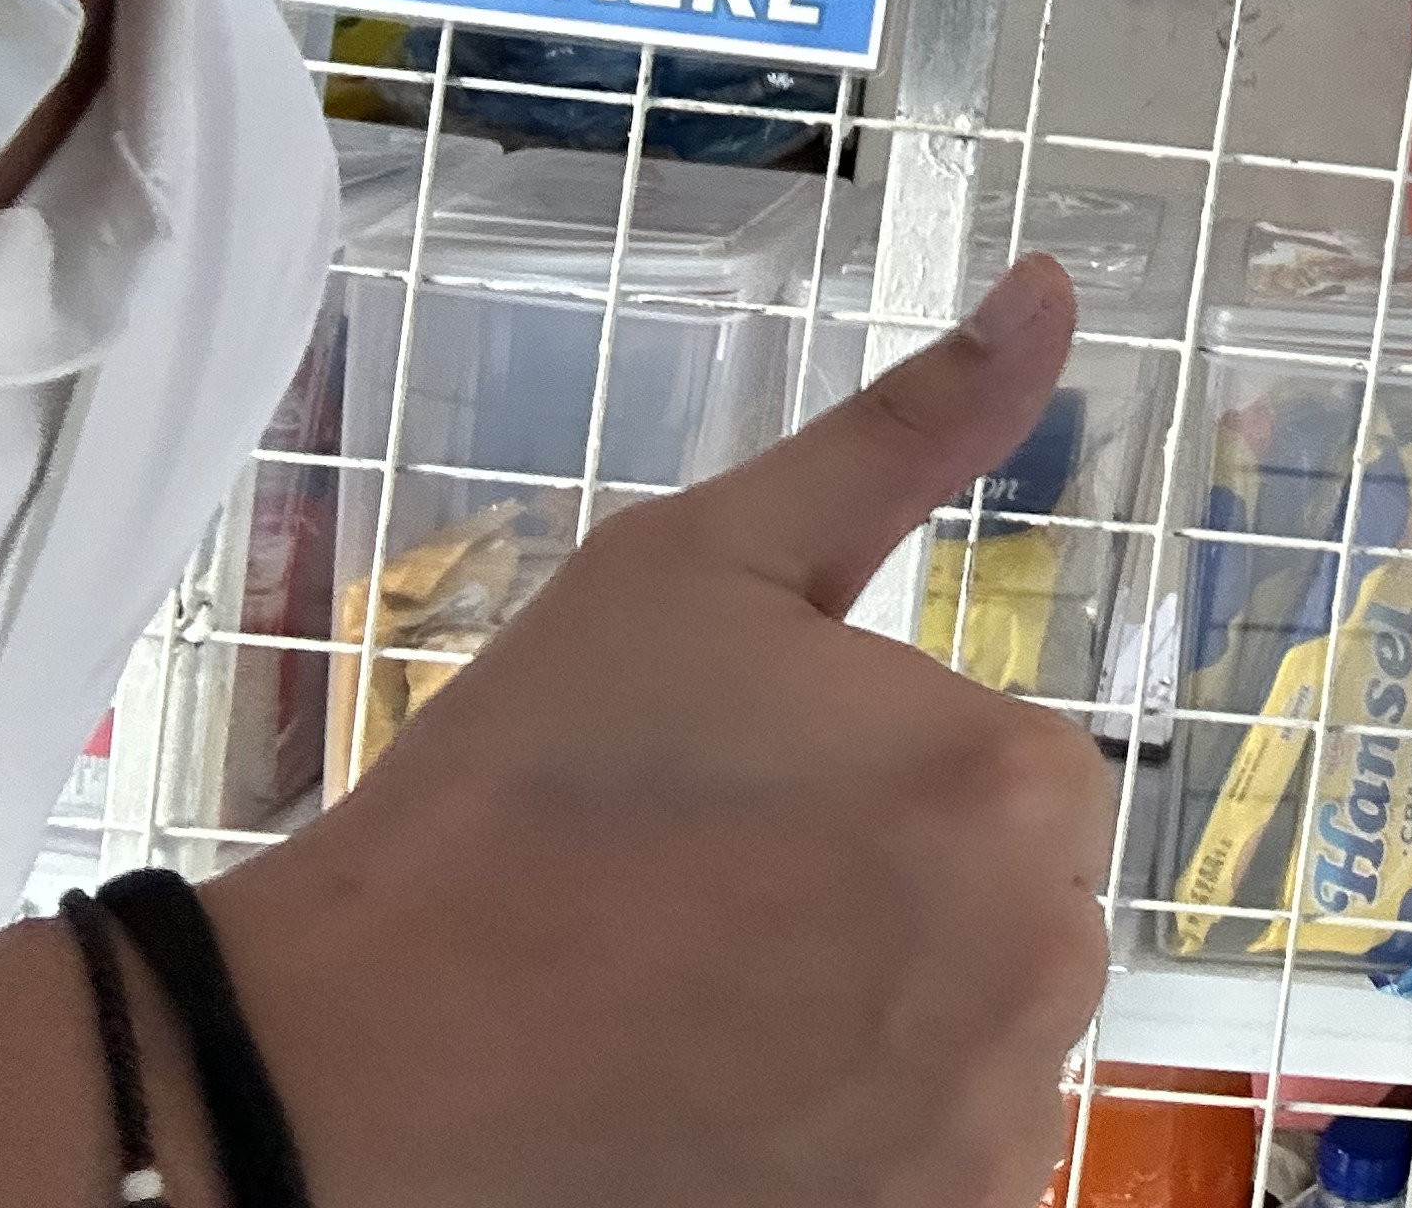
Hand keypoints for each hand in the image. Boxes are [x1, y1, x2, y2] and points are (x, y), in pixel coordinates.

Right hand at [210, 257, 1113, 1207]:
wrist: (360, 1069)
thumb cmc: (525, 801)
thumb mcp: (709, 561)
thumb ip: (907, 433)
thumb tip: (1051, 290)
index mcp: (1016, 786)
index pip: (1014, 769)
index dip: (877, 778)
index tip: (744, 805)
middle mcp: (1045, 967)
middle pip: (1012, 905)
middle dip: (896, 897)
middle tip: (707, 905)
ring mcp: (985, 1130)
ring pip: (976, 1036)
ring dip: (881, 1019)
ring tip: (701, 1006)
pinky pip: (939, 1157)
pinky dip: (859, 1138)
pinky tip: (721, 1099)